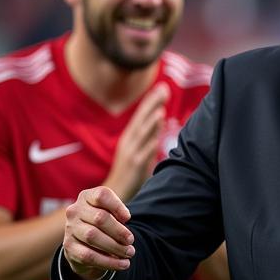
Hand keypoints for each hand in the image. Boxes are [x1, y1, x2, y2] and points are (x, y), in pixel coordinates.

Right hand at [62, 186, 134, 279]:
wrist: (85, 245)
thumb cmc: (105, 225)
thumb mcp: (112, 214)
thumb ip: (119, 214)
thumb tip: (124, 219)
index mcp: (87, 197)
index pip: (101, 196)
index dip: (117, 206)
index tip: (128, 218)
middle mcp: (75, 210)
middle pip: (100, 218)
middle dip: (119, 231)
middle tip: (131, 241)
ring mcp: (70, 228)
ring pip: (93, 236)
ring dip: (115, 247)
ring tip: (129, 253)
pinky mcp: (69, 247)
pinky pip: (89, 255)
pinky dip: (109, 262)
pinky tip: (122, 264)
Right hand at [104, 83, 170, 201]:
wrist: (116, 192)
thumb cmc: (131, 172)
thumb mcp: (140, 149)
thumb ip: (149, 136)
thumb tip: (159, 121)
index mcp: (131, 137)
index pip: (142, 115)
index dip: (151, 101)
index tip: (162, 87)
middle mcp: (130, 141)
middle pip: (142, 119)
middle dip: (152, 104)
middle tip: (163, 89)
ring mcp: (131, 153)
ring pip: (142, 134)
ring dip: (151, 123)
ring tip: (160, 110)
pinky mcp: (135, 166)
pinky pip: (143, 154)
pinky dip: (149, 145)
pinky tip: (156, 139)